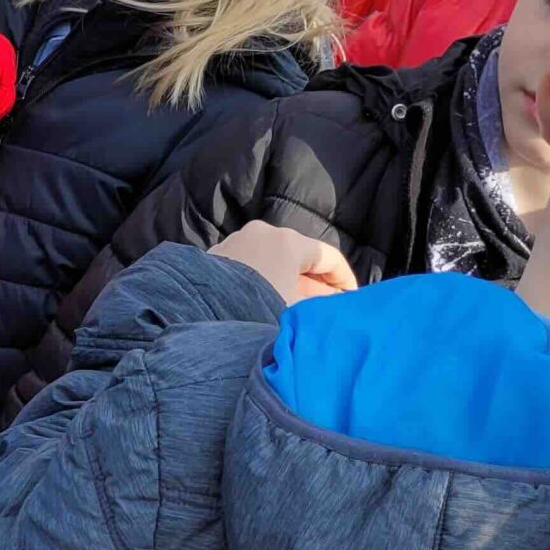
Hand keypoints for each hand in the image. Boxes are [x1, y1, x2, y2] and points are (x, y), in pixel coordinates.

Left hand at [210, 219, 357, 304]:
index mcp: (288, 242)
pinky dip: (265, 282)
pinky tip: (266, 304)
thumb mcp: (296, 310)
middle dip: (317, 284)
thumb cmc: (255, 311)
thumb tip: (332, 304)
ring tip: (297, 310)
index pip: (329, 256)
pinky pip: (251, 267)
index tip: (352, 300)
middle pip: (301, 258)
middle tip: (327, 308)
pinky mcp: (216, 257)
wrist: (198, 315)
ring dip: (289, 283)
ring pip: (274, 262)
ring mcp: (236, 242)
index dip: (345, 280)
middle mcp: (262, 234)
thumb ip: (319, 305)